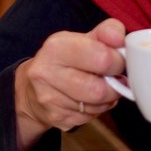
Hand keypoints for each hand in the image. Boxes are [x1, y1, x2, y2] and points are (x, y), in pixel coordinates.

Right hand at [13, 18, 124, 150]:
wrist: (32, 89)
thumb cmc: (65, 60)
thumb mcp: (82, 39)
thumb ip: (105, 33)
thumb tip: (119, 37)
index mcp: (56, 47)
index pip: (102, 58)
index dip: (118, 62)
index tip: (117, 60)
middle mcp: (47, 73)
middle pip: (98, 90)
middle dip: (115, 86)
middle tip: (114, 79)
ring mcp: (48, 99)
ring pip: (96, 107)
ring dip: (107, 99)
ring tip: (101, 87)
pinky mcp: (55, 118)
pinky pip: (90, 118)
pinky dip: (96, 110)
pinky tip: (89, 100)